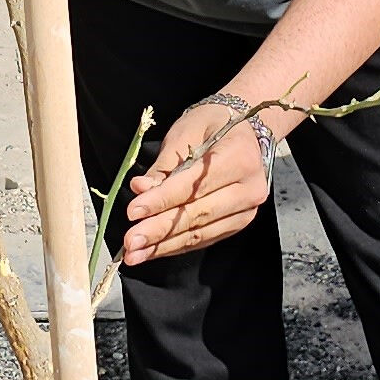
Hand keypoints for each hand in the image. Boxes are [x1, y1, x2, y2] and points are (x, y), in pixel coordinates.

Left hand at [120, 100, 274, 264]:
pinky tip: (153, 250)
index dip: (162, 200)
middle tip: (130, 242)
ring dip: (164, 246)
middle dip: (159, 230)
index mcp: (239, 157)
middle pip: (197, 214)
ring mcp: (246, 210)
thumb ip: (164, 166)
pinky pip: (203, 239)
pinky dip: (176, 246)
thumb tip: (140, 189)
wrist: (245, 132)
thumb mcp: (186, 133)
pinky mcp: (238, 223)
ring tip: (134, 254)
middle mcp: (249, 188)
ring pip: (200, 233)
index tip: (133, 211)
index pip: (194, 185)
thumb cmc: (213, 125)